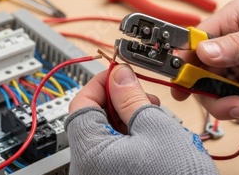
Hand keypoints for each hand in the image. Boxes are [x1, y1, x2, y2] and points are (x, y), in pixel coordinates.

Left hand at [65, 64, 217, 174]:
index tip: (119, 72)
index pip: (82, 104)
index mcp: (90, 153)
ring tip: (155, 117)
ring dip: (128, 119)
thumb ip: (132, 98)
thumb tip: (119, 75)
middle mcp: (87, 168)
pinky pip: (115, 152)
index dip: (101, 83)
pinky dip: (132, 138)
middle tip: (143, 95)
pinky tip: (153, 135)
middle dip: (119, 101)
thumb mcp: (156, 129)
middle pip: (93, 120)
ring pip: (106, 135)